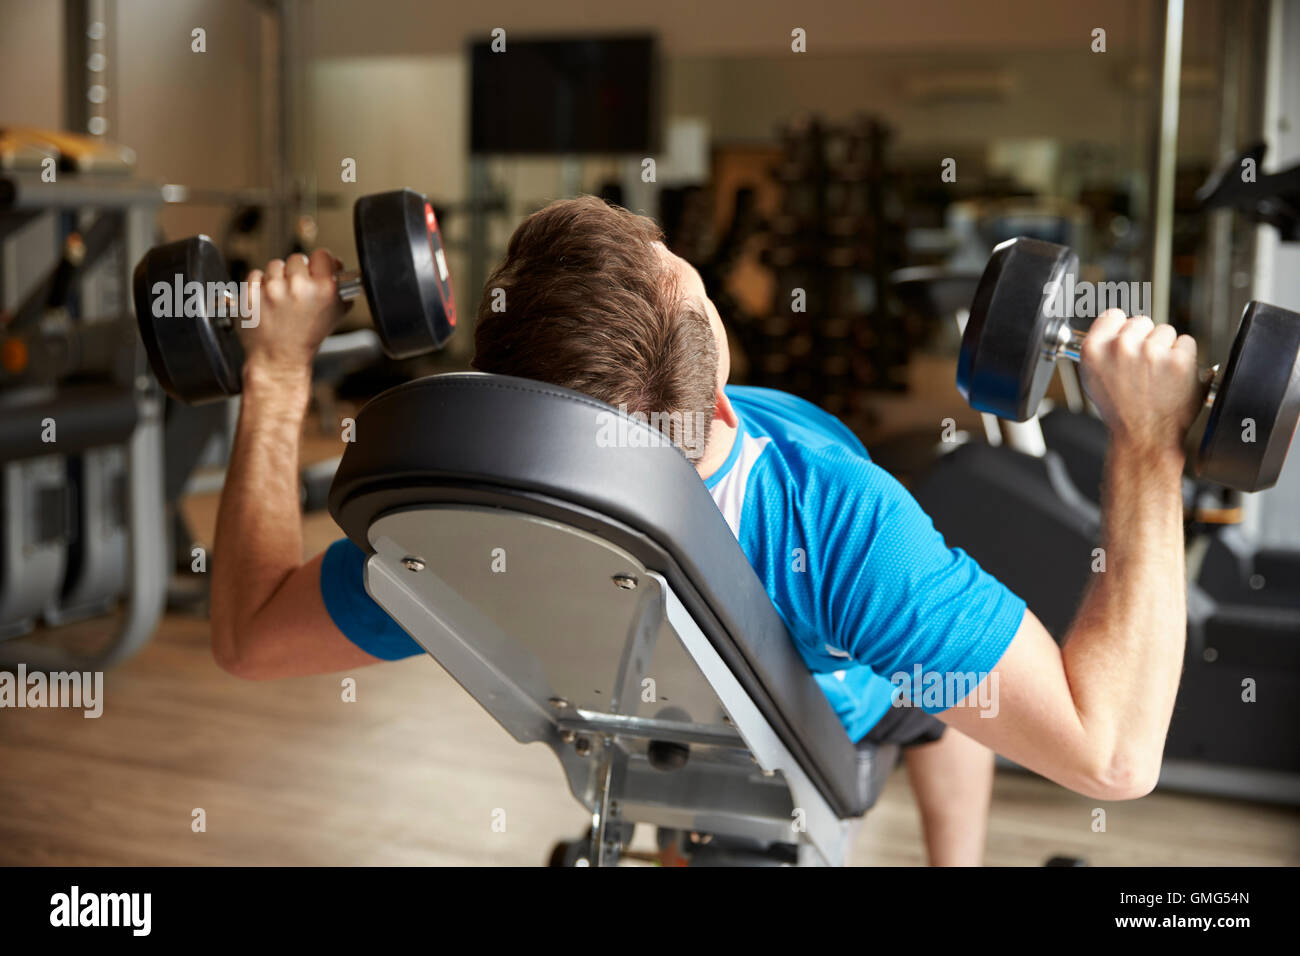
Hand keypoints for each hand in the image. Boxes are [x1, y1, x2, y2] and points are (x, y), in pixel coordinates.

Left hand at [242, 249, 349, 374]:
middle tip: (296, 291)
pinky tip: (266, 301)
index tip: (316, 270)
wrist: (280, 358)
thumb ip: (341, 288)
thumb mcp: (336, 315)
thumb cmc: (307, 337)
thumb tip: (337, 265)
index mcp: (324, 289)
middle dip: (296, 272)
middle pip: (297, 259)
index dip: (320, 263)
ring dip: (277, 278)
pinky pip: (255, 275)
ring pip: (275, 266)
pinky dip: (259, 285)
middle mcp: (299, 287)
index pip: (322, 255)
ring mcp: (273, 290)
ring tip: (280, 299)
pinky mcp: (251, 294)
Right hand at [1079, 309, 1203, 458]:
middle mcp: (1120, 347)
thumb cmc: (1121, 412)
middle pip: (1142, 321)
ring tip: (1158, 375)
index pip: (1112, 315)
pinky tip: (1173, 377)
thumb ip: (1099, 350)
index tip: (1128, 340)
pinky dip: (1185, 358)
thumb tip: (1110, 330)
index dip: (1122, 328)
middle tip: (1143, 367)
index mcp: (1095, 349)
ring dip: (1166, 349)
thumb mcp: (1092, 380)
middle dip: (1145, 339)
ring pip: (1166, 332)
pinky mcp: (1178, 360)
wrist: (1144, 437)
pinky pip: (1187, 343)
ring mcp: (1151, 352)